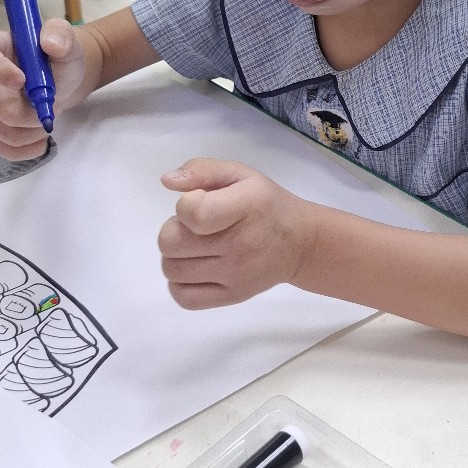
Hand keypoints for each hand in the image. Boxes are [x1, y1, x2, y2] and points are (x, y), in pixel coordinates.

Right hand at [0, 19, 85, 159]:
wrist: (60, 83)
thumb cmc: (59, 60)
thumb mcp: (67, 43)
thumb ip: (62, 36)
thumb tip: (51, 42)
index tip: (21, 80)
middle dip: (24, 112)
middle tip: (48, 108)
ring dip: (30, 131)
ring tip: (44, 118)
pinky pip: (3, 148)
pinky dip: (26, 148)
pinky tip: (39, 138)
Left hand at [159, 159, 309, 309]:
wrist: (300, 243)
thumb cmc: (266, 204)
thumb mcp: (240, 174)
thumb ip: (202, 170)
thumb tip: (167, 181)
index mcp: (246, 206)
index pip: (193, 213)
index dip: (184, 206)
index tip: (198, 202)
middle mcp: (241, 243)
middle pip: (171, 243)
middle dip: (174, 230)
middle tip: (193, 228)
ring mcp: (236, 275)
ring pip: (172, 270)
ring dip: (175, 256)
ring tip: (195, 247)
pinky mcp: (231, 296)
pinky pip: (183, 298)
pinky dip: (179, 283)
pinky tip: (195, 268)